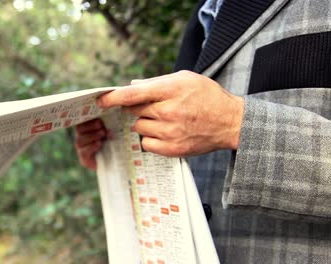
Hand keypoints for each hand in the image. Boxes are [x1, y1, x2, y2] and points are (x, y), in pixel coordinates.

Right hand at [74, 119, 108, 169]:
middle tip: (101, 125)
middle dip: (90, 126)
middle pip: (79, 129)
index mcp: (86, 129)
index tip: (98, 118)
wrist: (113, 162)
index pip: (81, 121)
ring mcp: (81, 149)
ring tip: (102, 133)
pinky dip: (91, 146)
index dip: (88, 118)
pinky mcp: (84, 159)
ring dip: (92, 135)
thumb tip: (111, 120)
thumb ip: (108, 127)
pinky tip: (99, 143)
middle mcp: (81, 137)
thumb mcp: (111, 133)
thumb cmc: (112, 143)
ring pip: (80, 140)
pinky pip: (83, 152)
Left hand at [97, 70, 243, 156]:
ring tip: (164, 119)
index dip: (113, 97)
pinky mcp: (172, 149)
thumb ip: (156, 82)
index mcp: (171, 90)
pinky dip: (150, 138)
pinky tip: (165, 132)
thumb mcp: (185, 79)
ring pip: (139, 127)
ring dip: (145, 122)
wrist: (230, 122)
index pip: (133, 94)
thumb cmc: (207, 96)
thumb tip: (132, 86)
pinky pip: (146, 144)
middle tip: (153, 105)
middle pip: (134, 111)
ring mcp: (170, 132)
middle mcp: (169, 112)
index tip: (100, 100)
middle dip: (137, 107)